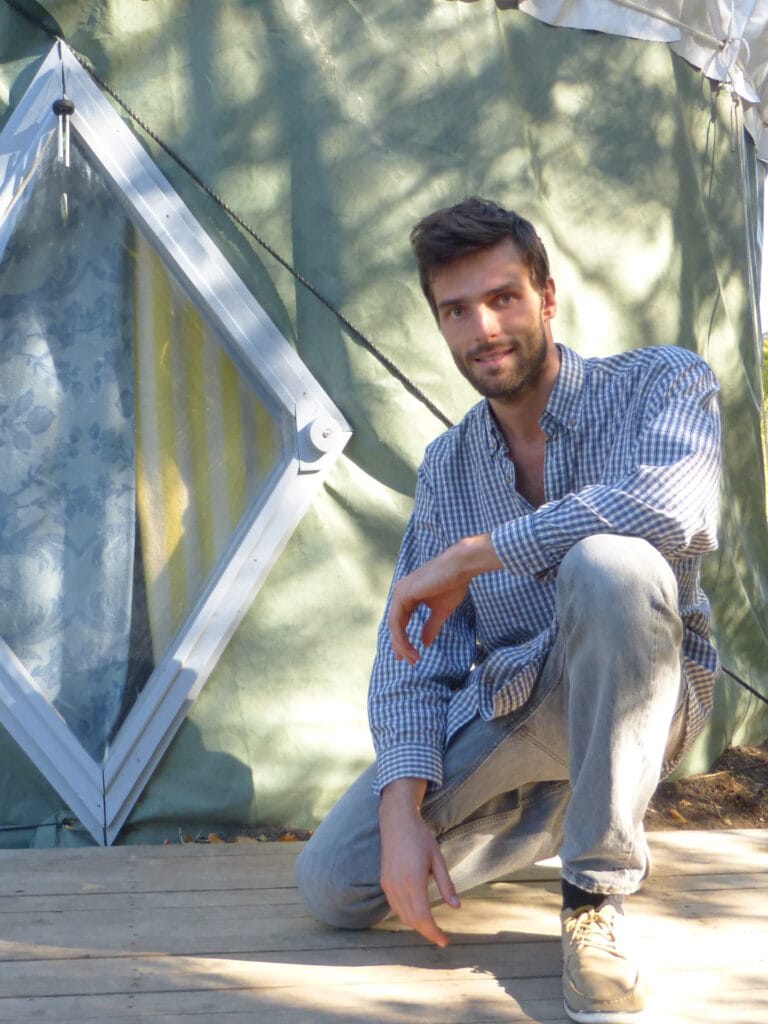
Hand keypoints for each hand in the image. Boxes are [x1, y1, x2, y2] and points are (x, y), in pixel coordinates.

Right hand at [379, 779, 458, 946]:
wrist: (396, 822)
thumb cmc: (420, 838)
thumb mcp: (438, 859)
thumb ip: (446, 885)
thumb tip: (456, 907)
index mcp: (414, 881)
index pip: (423, 917)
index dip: (434, 933)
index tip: (445, 941)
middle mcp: (398, 886)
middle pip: (412, 920)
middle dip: (427, 932)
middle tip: (441, 937)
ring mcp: (388, 885)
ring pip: (402, 916)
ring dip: (416, 925)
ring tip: (431, 928)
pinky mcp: (384, 882)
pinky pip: (395, 907)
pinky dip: (406, 916)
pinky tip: (416, 914)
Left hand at [388, 534, 501, 663]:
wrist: (459, 568)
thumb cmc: (452, 585)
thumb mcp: (440, 612)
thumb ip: (431, 627)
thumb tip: (426, 643)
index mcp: (408, 596)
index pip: (400, 622)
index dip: (403, 640)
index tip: (409, 656)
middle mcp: (400, 593)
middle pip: (395, 625)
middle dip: (400, 646)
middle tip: (407, 662)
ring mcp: (399, 593)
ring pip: (394, 626)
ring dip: (402, 645)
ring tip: (412, 659)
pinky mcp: (403, 594)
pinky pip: (397, 622)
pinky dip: (402, 637)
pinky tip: (409, 648)